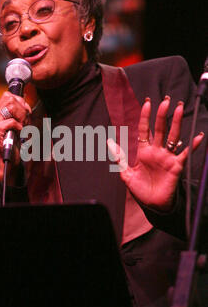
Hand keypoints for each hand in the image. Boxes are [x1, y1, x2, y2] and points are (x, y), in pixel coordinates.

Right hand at [0, 91, 30, 182]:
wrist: (8, 160)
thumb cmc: (14, 142)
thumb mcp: (15, 124)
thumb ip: (17, 112)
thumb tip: (24, 100)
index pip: (8, 96)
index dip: (20, 102)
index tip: (26, 112)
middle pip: (10, 99)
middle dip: (22, 109)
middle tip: (25, 121)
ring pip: (11, 107)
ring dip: (22, 117)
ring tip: (22, 126)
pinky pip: (12, 121)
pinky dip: (19, 127)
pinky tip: (19, 133)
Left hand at [107, 96, 203, 211]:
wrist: (153, 206)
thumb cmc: (141, 191)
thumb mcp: (126, 174)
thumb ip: (119, 158)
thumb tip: (109, 142)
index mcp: (144, 152)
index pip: (144, 129)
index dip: (145, 116)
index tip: (146, 102)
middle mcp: (157, 151)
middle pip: (160, 129)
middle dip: (162, 114)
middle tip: (166, 100)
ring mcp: (167, 158)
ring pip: (172, 136)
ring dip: (176, 123)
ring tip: (179, 109)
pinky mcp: (176, 166)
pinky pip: (186, 153)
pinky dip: (193, 145)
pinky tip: (198, 136)